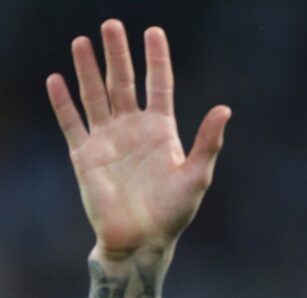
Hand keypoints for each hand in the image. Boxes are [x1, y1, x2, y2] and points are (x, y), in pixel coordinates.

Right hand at [46, 19, 230, 257]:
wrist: (142, 240)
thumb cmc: (174, 212)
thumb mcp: (197, 175)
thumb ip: (208, 141)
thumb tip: (225, 108)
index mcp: (162, 130)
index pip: (159, 84)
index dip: (156, 58)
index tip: (153, 31)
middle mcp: (133, 128)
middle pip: (124, 82)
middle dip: (118, 54)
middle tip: (112, 24)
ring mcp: (108, 139)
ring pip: (95, 96)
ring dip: (88, 69)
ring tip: (82, 41)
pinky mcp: (84, 155)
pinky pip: (71, 123)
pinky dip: (63, 102)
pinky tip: (57, 79)